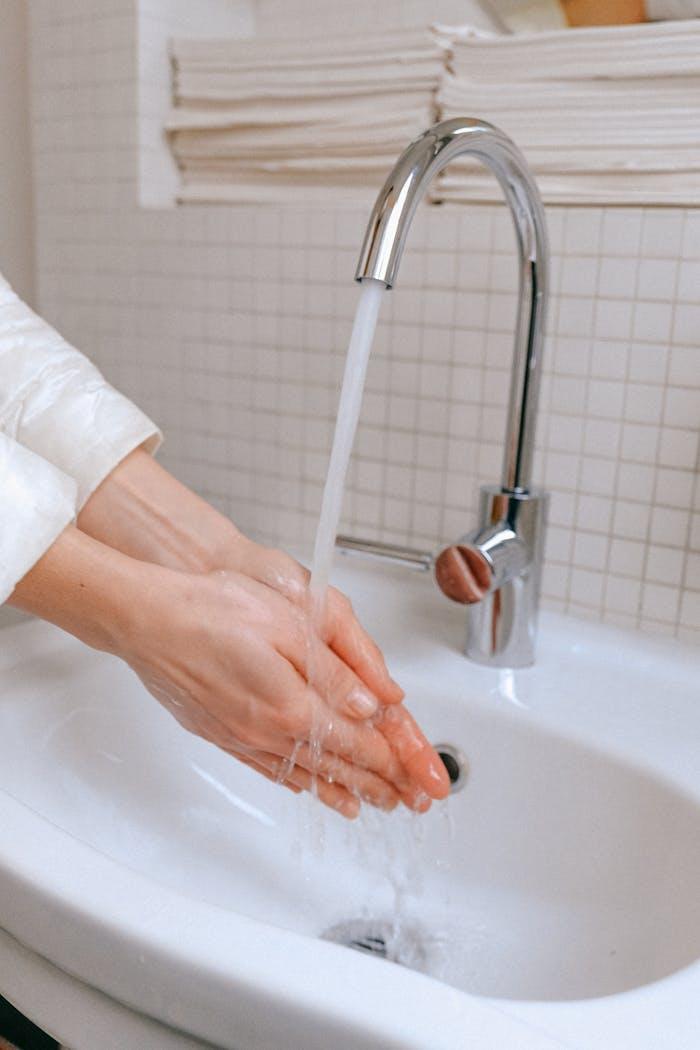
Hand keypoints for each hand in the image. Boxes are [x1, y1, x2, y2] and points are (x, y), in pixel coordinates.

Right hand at [117, 566, 441, 817]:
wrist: (147, 620)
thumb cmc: (213, 611)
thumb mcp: (288, 625)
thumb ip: (335, 671)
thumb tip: (373, 704)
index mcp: (293, 705)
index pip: (358, 743)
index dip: (394, 762)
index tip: (418, 778)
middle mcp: (268, 731)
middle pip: (336, 767)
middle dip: (377, 786)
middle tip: (406, 803)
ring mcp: (241, 737)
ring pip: (303, 774)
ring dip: (340, 792)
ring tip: (366, 808)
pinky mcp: (220, 733)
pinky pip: (269, 769)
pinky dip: (297, 783)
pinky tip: (306, 788)